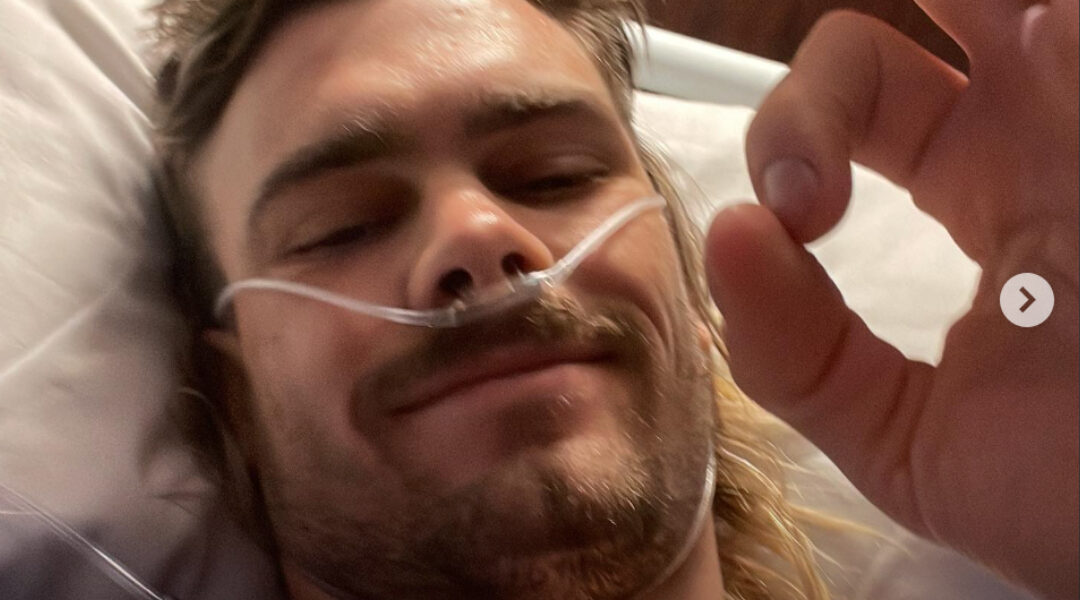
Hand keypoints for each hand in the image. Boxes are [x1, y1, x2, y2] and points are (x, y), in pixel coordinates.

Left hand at [704, 2, 1077, 598]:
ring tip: (975, 54)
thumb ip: (798, 356)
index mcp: (983, 184)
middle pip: (928, 6)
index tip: (798, 214)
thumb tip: (724, 238)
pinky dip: (1050, 23)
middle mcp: (1050, 127)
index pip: (861, 95)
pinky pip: (1077, 19)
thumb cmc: (1074, 492)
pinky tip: (1034, 40)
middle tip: (837, 115)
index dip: (797, 127)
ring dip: (971, 6)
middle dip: (847, 55)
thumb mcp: (908, 440)